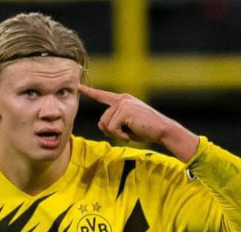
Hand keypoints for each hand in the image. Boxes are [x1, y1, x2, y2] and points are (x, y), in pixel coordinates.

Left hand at [79, 84, 198, 161]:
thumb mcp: (127, 126)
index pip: (102, 96)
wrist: (163, 130)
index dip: (89, 92)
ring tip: (132, 132)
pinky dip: (121, 135)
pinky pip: (112, 128)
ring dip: (117, 134)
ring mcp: (123, 103)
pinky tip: (132, 134)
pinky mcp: (124, 110)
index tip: (78, 86)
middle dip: (112, 132)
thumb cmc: (146, 130)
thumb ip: (113, 123)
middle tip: (128, 133)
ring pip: (105, 125)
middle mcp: (122, 99)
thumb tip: (101, 125)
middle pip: (102, 120)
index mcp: (123, 100)